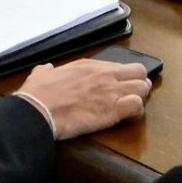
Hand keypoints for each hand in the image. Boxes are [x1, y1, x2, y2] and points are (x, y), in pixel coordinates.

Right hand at [17, 58, 149, 139]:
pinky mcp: (113, 110)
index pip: (119, 66)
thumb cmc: (38, 93)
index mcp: (88, 65)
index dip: (121, 78)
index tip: (116, 87)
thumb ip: (47, 70)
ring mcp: (110, 91)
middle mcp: (104, 74)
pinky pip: (138, 105)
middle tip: (129, 96)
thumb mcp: (40, 74)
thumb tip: (46, 69)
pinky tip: (126, 117)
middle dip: (138, 84)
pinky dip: (136, 112)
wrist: (39, 110)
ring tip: (129, 109)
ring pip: (143, 87)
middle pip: (139, 72)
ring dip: (139, 98)